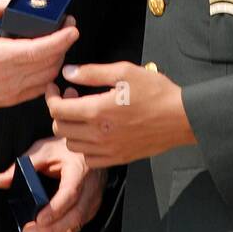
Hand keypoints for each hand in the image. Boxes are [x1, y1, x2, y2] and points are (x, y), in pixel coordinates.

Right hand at [0, 0, 77, 110]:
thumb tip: (10, 2)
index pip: (39, 50)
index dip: (60, 39)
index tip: (71, 28)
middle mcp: (5, 78)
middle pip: (48, 63)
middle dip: (63, 45)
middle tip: (66, 28)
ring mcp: (8, 92)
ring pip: (46, 77)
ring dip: (56, 59)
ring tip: (57, 43)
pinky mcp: (8, 100)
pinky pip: (37, 89)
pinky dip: (46, 74)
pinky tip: (45, 61)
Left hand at [0, 132, 105, 231]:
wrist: (90, 151)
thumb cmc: (69, 150)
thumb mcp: (44, 150)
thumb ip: (22, 165)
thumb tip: (0, 180)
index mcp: (79, 171)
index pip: (70, 194)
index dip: (55, 209)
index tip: (39, 219)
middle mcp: (89, 190)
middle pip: (73, 218)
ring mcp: (91, 203)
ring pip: (73, 229)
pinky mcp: (88, 212)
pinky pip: (73, 230)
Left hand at [47, 62, 195, 167]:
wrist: (181, 118)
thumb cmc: (156, 92)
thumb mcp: (124, 72)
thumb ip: (92, 73)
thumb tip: (67, 73)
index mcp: (97, 110)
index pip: (58, 109)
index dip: (51, 96)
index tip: (54, 88)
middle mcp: (99, 134)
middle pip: (60, 128)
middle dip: (60, 111)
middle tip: (72, 97)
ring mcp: (108, 150)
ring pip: (72, 145)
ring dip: (71, 129)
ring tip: (83, 114)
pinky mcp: (118, 159)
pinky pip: (89, 159)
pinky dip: (85, 146)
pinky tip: (94, 132)